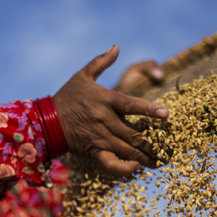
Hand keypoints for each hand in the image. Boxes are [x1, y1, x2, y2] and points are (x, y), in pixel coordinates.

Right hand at [53, 46, 168, 177]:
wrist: (46, 121)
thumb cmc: (67, 97)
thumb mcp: (82, 76)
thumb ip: (101, 62)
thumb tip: (116, 47)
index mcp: (105, 100)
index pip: (131, 105)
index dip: (150, 110)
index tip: (166, 114)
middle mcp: (105, 120)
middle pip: (135, 134)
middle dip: (154, 144)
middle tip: (169, 149)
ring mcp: (100, 138)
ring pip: (128, 150)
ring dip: (146, 157)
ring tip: (160, 161)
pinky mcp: (94, 152)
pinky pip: (112, 164)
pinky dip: (124, 169)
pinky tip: (136, 168)